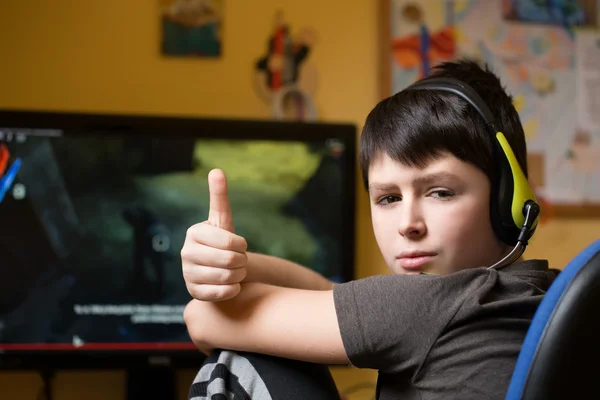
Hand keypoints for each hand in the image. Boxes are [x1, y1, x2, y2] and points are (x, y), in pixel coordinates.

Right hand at [181, 169, 247, 300]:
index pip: (229, 241)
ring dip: (239, 275)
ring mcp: (188, 274)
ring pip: (227, 277)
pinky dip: (233, 289)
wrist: (217, 268)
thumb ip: (219, 196)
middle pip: (229, 260)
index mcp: (194, 233)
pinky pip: (222, 293)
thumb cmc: (222, 241)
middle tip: (241, 260)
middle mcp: (186, 253)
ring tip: (236, 271)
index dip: (241, 245)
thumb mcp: (222, 219)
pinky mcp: (194, 293)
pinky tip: (232, 284)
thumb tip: (216, 170)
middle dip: (242, 261)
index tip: (241, 245)